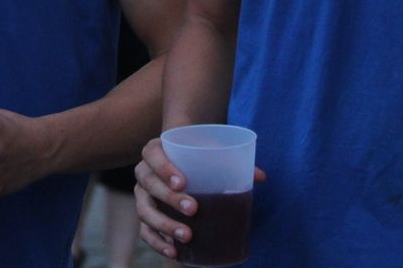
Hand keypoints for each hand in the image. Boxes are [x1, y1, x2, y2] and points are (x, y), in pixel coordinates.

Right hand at [133, 137, 265, 259]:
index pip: (152, 154)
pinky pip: (145, 231)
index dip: (164, 168)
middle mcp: (143, 172)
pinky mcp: (146, 215)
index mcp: (155, 150)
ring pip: (145, 211)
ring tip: (187, 235)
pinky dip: (158, 243)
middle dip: (170, 199)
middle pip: (149, 184)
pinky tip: (174, 251)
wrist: (182, 161)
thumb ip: (234, 160)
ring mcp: (142, 195)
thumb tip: (260, 177)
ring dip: (164, 224)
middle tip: (194, 209)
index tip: (183, 182)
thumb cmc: (197, 154)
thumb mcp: (211, 150)